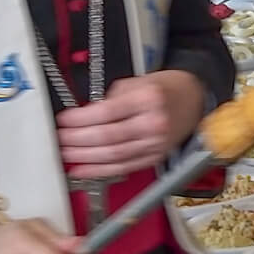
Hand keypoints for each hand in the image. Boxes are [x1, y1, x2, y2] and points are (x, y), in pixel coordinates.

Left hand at [56, 70, 204, 179]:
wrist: (194, 99)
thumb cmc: (164, 89)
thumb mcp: (137, 82)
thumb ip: (110, 99)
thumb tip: (84, 116)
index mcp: (148, 99)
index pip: (107, 113)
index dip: (81, 120)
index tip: (63, 120)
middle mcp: (153, 124)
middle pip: (109, 138)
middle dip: (79, 141)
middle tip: (60, 139)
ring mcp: (155, 144)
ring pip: (114, 156)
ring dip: (85, 158)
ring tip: (66, 154)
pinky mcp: (154, 158)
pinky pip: (123, 168)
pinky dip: (100, 171)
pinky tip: (83, 169)